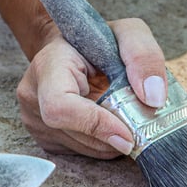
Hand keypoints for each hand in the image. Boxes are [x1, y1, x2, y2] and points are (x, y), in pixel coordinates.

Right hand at [17, 18, 166, 158]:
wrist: (70, 49)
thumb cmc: (96, 40)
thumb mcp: (127, 33)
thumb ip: (143, 56)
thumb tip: (154, 98)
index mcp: (47, 65)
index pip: (60, 107)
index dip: (95, 125)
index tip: (128, 134)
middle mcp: (33, 96)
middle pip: (76, 134)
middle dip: (114, 135)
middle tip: (138, 122)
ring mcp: (34, 120)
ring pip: (83, 149)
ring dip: (112, 141)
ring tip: (124, 117)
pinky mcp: (45, 138)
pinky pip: (81, 153)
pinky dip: (104, 144)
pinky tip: (110, 123)